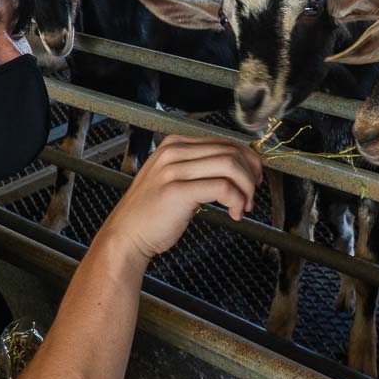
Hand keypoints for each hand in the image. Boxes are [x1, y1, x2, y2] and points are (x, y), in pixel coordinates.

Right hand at [96, 135, 262, 261]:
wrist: (125, 235)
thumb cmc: (151, 213)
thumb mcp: (174, 180)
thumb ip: (199, 170)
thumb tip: (237, 168)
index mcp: (174, 144)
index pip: (223, 142)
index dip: (247, 160)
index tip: (254, 178)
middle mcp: (174, 152)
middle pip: (230, 152)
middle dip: (250, 174)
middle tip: (251, 196)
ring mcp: (173, 170)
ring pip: (230, 166)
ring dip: (245, 188)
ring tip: (243, 206)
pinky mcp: (177, 191)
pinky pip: (222, 187)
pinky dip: (236, 200)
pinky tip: (233, 214)